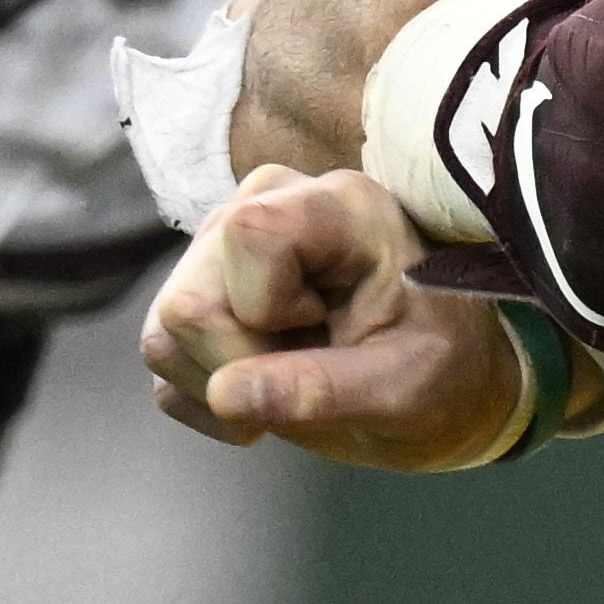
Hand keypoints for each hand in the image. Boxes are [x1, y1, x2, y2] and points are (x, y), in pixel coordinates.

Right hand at [146, 167, 548, 466]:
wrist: (440, 385)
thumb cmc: (442, 370)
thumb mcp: (406, 385)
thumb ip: (322, 388)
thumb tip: (225, 394)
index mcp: (333, 205)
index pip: (247, 236)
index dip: (266, 308)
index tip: (323, 328)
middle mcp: (264, 207)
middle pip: (189, 301)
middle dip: (244, 364)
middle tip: (314, 372)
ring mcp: (222, 248)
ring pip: (164, 333)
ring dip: (224, 384)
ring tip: (294, 378)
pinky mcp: (199, 291)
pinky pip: (162, 357)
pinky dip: (205, 398)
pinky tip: (265, 393)